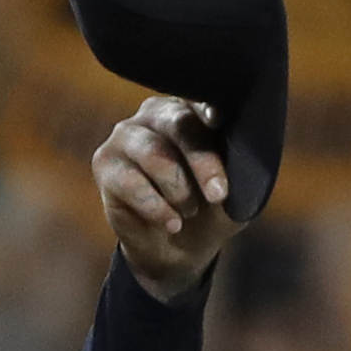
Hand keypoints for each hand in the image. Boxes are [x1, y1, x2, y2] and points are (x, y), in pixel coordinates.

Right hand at [95, 96, 236, 303]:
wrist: (177, 249)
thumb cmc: (211, 210)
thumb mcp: (237, 194)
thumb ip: (242, 171)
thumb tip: (245, 163)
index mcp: (192, 111)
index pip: (201, 101)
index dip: (209, 108)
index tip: (218, 121)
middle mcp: (156, 114)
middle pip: (179, 125)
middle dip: (203, 162)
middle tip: (218, 195)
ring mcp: (126, 135)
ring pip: (155, 155)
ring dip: (179, 191)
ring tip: (189, 212)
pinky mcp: (104, 162)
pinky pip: (132, 182)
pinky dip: (157, 208)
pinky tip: (172, 223)